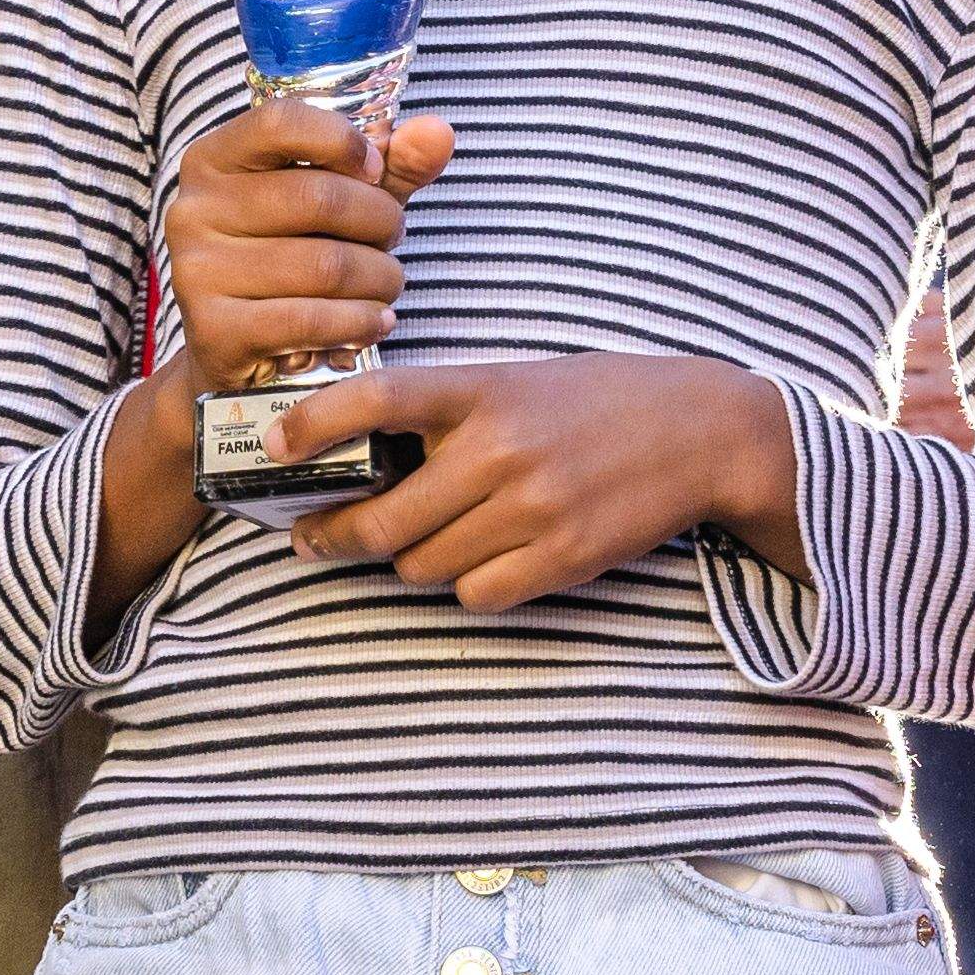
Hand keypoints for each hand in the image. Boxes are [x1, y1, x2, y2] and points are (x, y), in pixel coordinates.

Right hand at [158, 100, 454, 392]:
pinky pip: (310, 320)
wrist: (238, 348)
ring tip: (387, 284)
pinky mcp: (214, 330)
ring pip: (325, 266)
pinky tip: (374, 322)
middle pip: (319, 198)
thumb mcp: (342, 200)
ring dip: (380, 279)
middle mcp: (192, 209)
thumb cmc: (293, 253)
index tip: (375, 169)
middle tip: (392, 239)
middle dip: (380, 222)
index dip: (343, 140)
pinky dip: (359, 323)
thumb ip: (393, 164)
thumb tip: (438, 132)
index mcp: (215, 160)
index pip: (280, 122)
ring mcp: (197, 271)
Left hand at [281, 353, 792, 609]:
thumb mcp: (522, 379)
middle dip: (334, 536)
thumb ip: (451, 411)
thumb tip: (363, 457)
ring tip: (418, 541)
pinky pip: (478, 594)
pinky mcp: (563, 559)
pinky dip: (469, 585)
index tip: (272, 446)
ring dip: (410, 560)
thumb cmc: (601, 400)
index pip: (378, 401)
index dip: (313, 425)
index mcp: (487, 389)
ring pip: (424, 565)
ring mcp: (534, 510)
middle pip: (384, 518)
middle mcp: (503, 449)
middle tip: (311, 538)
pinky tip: (485, 558)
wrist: (702, 432)